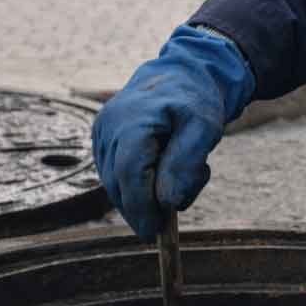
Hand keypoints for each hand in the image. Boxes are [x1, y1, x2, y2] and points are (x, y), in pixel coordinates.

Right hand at [91, 24, 254, 238]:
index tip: (155, 231)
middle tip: (173, 211)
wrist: (181, 74)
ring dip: (142, 194)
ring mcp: (101, 133)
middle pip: (119, 183)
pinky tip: (161, 169)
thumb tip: (169, 203)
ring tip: (177, 172)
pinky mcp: (102, 140)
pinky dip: (136, 183)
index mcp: (132, 120)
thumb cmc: (195, 100)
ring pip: (114, 183)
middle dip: (144, 206)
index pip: (130, 174)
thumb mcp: (204, 128)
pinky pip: (114, 174)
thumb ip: (186, 164)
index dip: (141, 207)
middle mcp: (108, 127)